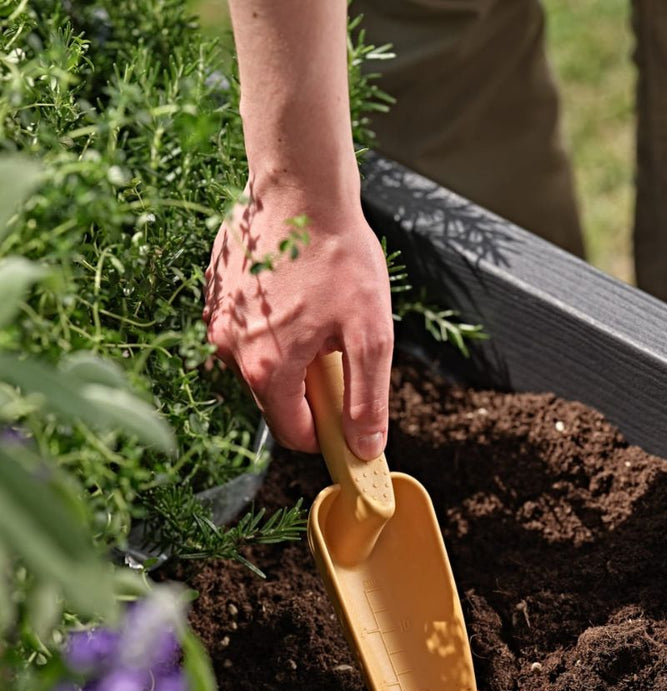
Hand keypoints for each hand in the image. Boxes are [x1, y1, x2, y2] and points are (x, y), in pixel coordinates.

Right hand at [203, 181, 393, 458]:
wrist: (299, 186)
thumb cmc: (337, 254)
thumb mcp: (370, 333)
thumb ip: (367, 398)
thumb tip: (364, 447)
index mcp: (268, 368)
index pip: (293, 432)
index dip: (326, 432)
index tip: (347, 417)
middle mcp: (230, 351)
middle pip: (276, 399)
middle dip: (311, 387)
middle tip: (338, 346)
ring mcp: (217, 321)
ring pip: (261, 363)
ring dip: (292, 354)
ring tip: (318, 311)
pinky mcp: (215, 295)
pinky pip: (247, 331)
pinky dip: (273, 326)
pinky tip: (295, 292)